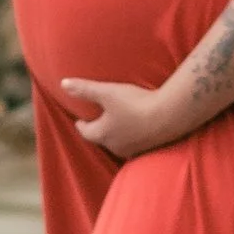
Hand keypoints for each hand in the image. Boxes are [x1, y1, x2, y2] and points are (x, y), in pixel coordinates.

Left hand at [59, 77, 186, 157]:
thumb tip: (63, 84)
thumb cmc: (136, 104)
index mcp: (103, 133)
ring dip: (117, 134)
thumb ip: (85, 89)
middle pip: (101, 139)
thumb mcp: (107, 92)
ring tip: (119, 123)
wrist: (170, 116)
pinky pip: (136, 144)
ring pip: (119, 143)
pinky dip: (134, 136)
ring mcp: (134, 149)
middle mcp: (116, 145)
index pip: (85, 132)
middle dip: (99, 130)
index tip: (81, 119)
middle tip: (99, 120)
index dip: (82, 124)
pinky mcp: (149, 148)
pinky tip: (139, 127)